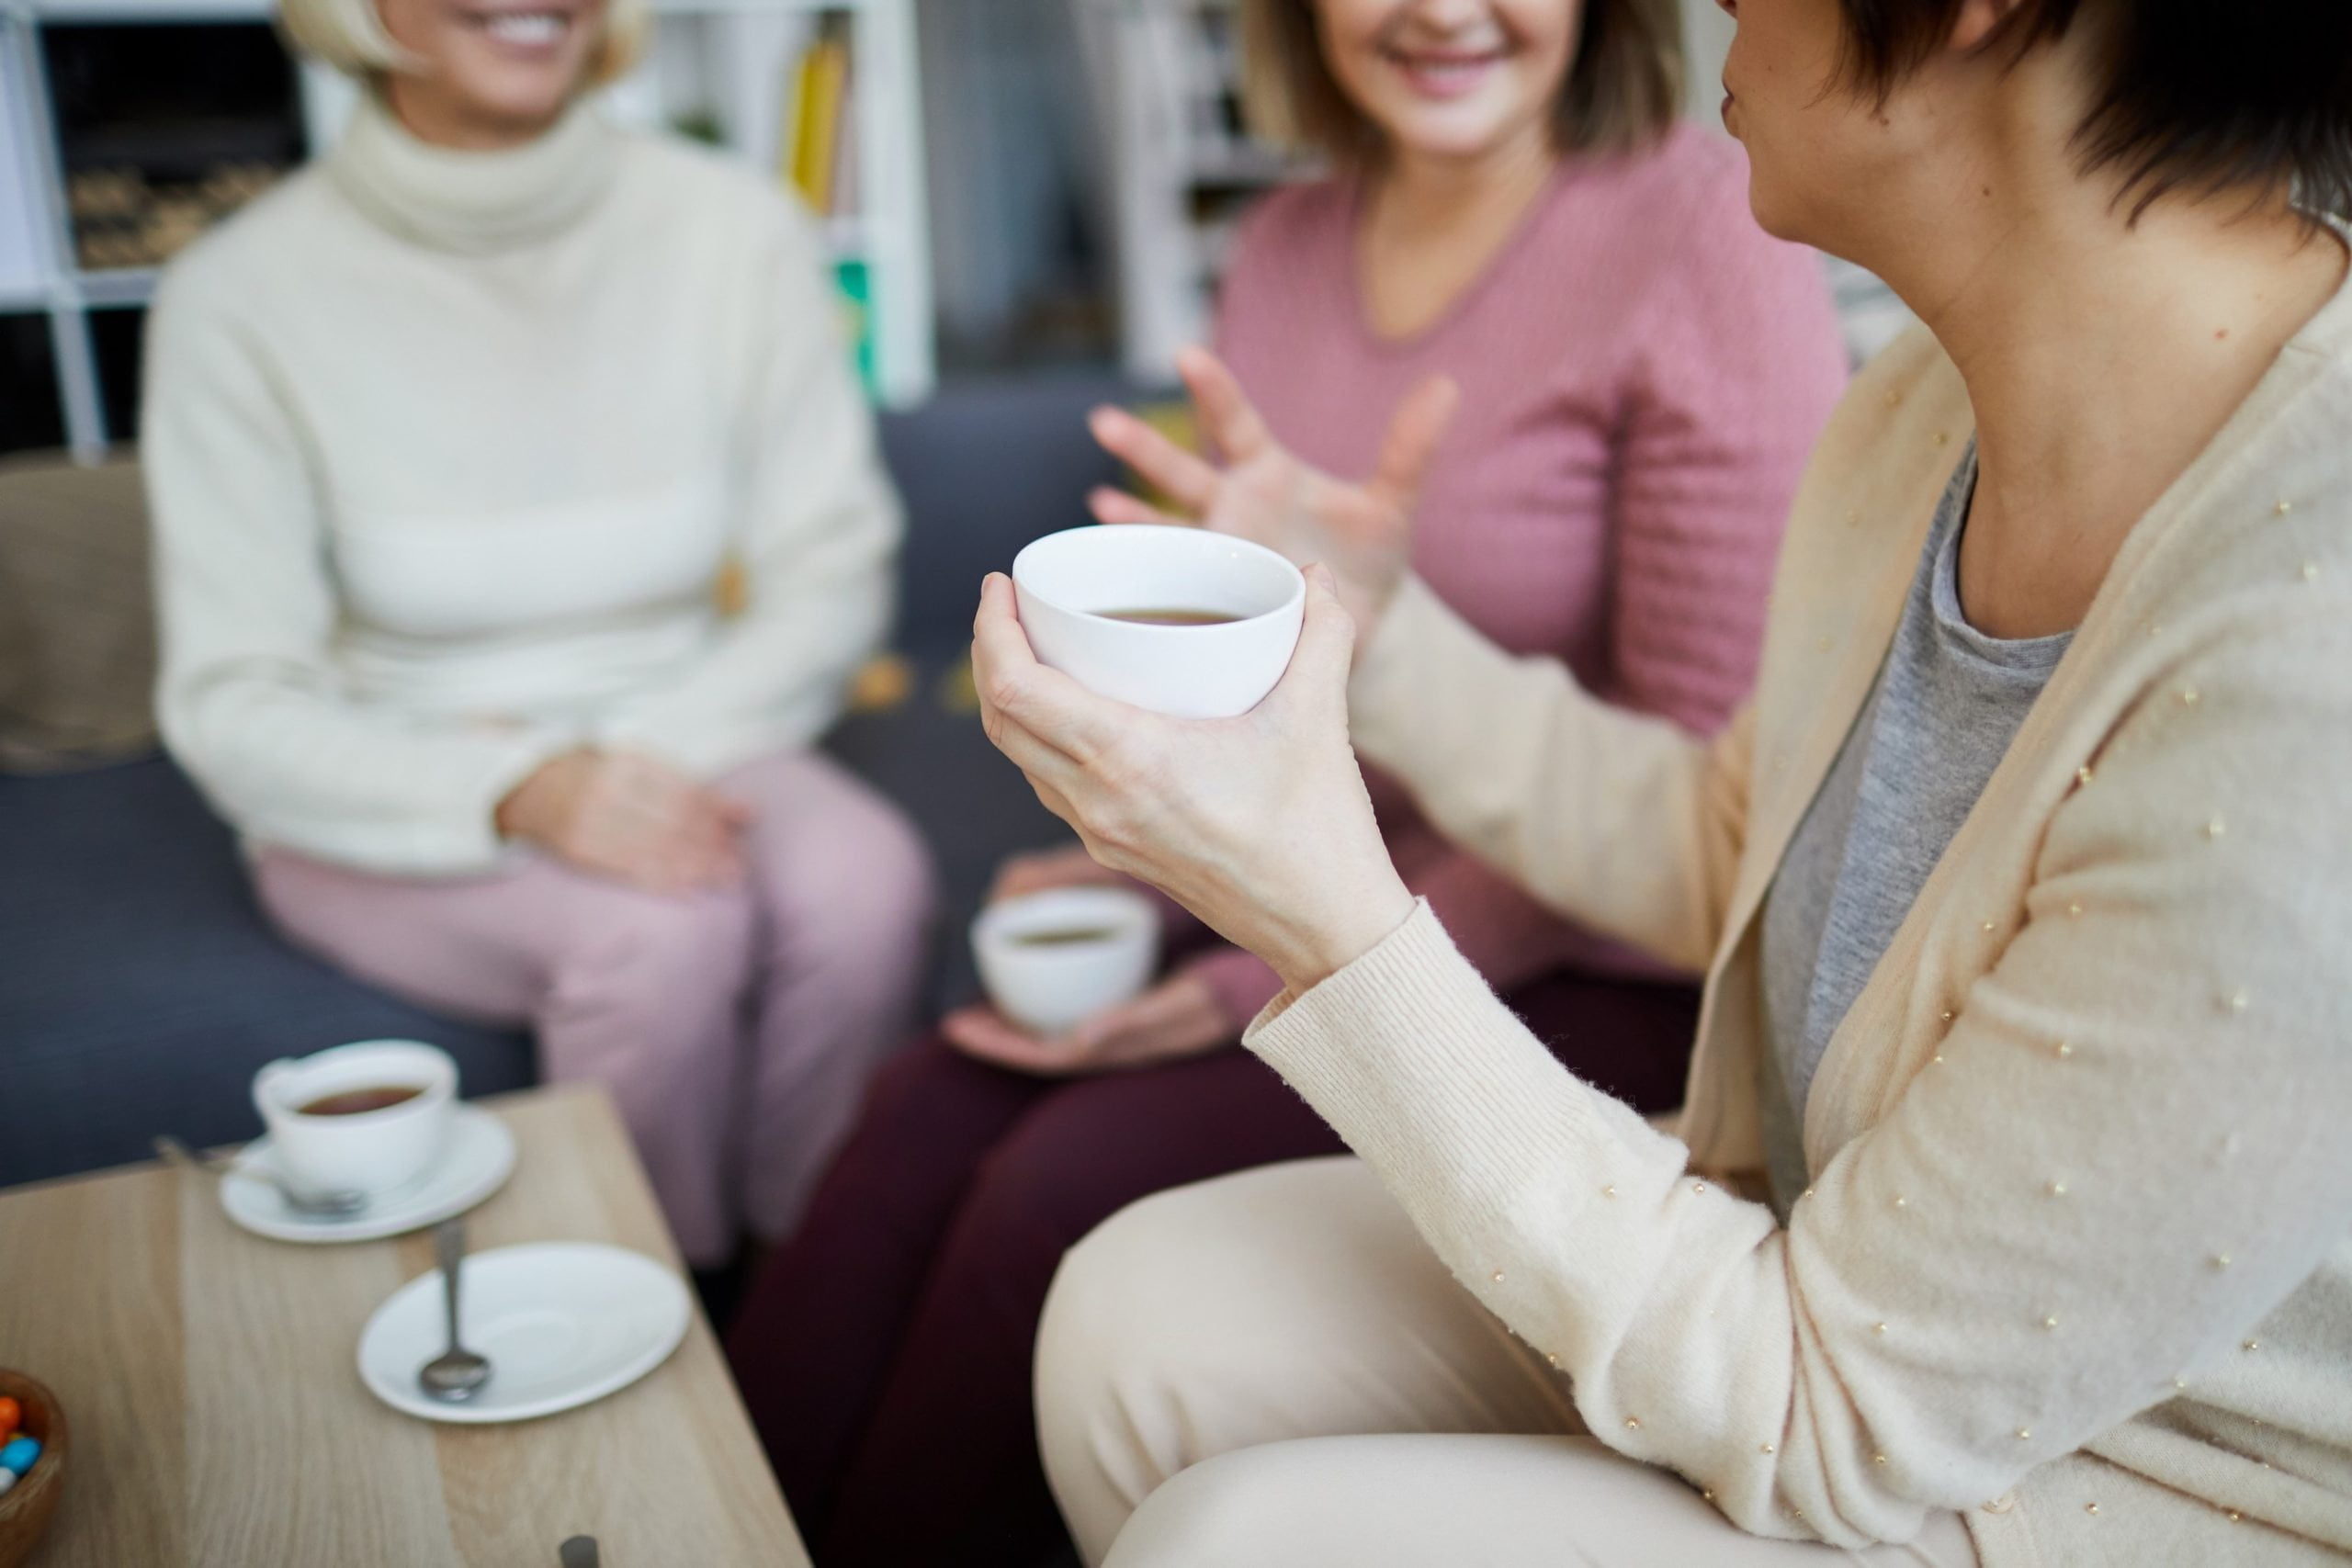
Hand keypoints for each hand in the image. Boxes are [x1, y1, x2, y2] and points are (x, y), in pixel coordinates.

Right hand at [495, 750, 750, 893]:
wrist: (527, 787)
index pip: (684, 791)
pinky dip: (664, 881)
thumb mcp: (640, 766)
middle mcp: (609, 790)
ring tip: (725, 881)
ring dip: (695, 867)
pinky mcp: (579, 851)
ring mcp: (591, 822)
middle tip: (740, 865)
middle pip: (674, 822)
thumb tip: (747, 813)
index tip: (742, 831)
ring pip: (656, 848)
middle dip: (712, 846)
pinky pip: (629, 869)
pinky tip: (690, 890)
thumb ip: (692, 787)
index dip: (716, 814)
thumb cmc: (596, 774)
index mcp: (626, 761)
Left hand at [940, 972, 1232, 1075]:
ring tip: (981, 1005)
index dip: (1002, 1047)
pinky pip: (1077, 1010)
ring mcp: (1126, 1029)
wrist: (1273, 982)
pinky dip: (1046, 997)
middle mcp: (1120, 1044)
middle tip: (955, 1022)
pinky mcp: (1133, 1008)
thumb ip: (1137, 1020)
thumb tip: (1079, 1039)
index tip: (959, 1028)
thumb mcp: (1187, 1000)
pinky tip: (1030, 977)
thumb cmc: (1231, 990)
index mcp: (1125, 1050)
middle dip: (998, 1037)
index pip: (1049, 1057)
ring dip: (1019, 1020)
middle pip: (1045, 1047)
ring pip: (1058, 1029)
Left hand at [974, 564, 1414, 995]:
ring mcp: (1103, 834)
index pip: (1017, 690)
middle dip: (990, 655)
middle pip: (1000, 722)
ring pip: (1021, 758)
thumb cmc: (1317, 831)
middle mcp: (1099, 802)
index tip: (999, 584)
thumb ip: (1325, 634)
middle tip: (1009, 605)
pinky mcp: (1118, 852)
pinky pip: (1052, 787)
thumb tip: (1317, 575)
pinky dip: (1042, 740)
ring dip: (1010, 701)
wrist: (1324, 930)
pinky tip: (1074, 713)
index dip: (991, 630)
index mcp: (1129, 760)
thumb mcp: (1319, 717)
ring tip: (1033, 650)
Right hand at [1084, 346, 1455, 638]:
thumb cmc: (1371, 562)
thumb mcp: (1393, 506)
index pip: (1235, 422)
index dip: (1211, 390)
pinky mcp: (1211, 599)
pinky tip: (1114, 563)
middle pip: (1182, 469)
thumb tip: (1448, 386)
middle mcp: (1232, 507)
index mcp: (1268, 474)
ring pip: (1165, 524)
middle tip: (1102, 422)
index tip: (1185, 355)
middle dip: (1143, 447)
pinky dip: (1142, 570)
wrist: (1362, 632)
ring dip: (1129, 512)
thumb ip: (1410, 449)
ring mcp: (1216, 553)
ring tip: (1096, 500)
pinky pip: (1169, 583)